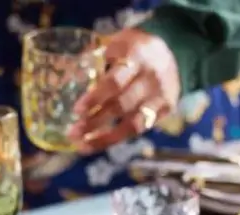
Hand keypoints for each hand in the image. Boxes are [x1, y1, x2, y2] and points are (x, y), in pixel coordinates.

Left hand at [68, 28, 180, 153]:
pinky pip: (140, 129)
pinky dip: (117, 138)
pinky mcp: (166, 110)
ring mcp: (161, 96)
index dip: (95, 98)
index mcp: (137, 57)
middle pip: (121, 105)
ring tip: (82, 145)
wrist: (172, 51)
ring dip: (105, 137)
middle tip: (73, 132)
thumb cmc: (134, 50)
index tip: (77, 111)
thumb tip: (67, 84)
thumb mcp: (117, 45)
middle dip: (95, 121)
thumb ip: (96, 62)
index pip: (114, 82)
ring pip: (132, 124)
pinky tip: (98, 143)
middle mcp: (152, 78)